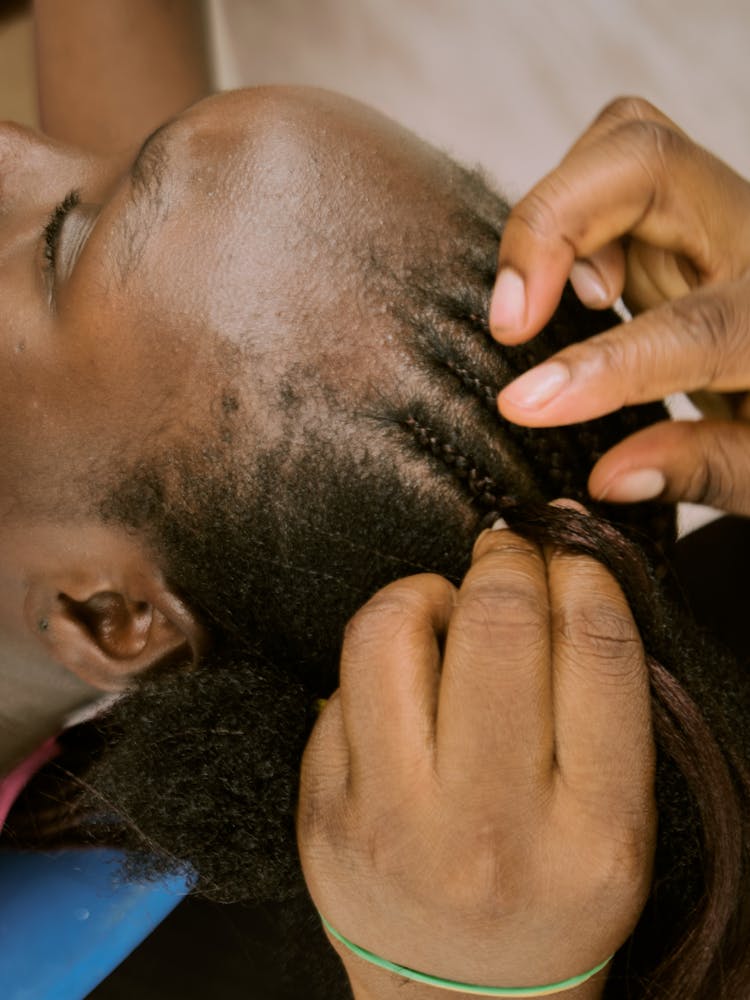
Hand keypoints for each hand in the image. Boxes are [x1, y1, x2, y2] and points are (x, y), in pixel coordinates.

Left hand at [297, 519, 654, 999]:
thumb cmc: (548, 894)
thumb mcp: (615, 821)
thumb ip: (599, 701)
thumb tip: (556, 568)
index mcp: (592, 833)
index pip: (595, 651)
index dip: (583, 573)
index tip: (568, 554)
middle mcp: (489, 830)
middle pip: (496, 624)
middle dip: (504, 561)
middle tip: (505, 555)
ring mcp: (391, 823)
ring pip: (389, 630)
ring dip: (424, 593)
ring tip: (444, 614)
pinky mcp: (322, 814)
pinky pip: (341, 683)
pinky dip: (380, 663)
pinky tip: (405, 691)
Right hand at [490, 97, 749, 513]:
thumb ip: (705, 470)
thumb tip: (608, 479)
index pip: (691, 328)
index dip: (600, 367)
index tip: (522, 405)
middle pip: (647, 159)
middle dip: (552, 224)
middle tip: (511, 321)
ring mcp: (715, 214)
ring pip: (622, 141)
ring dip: (555, 213)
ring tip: (542, 305)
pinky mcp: (679, 214)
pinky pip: (607, 170)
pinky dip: (562, 218)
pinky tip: (564, 287)